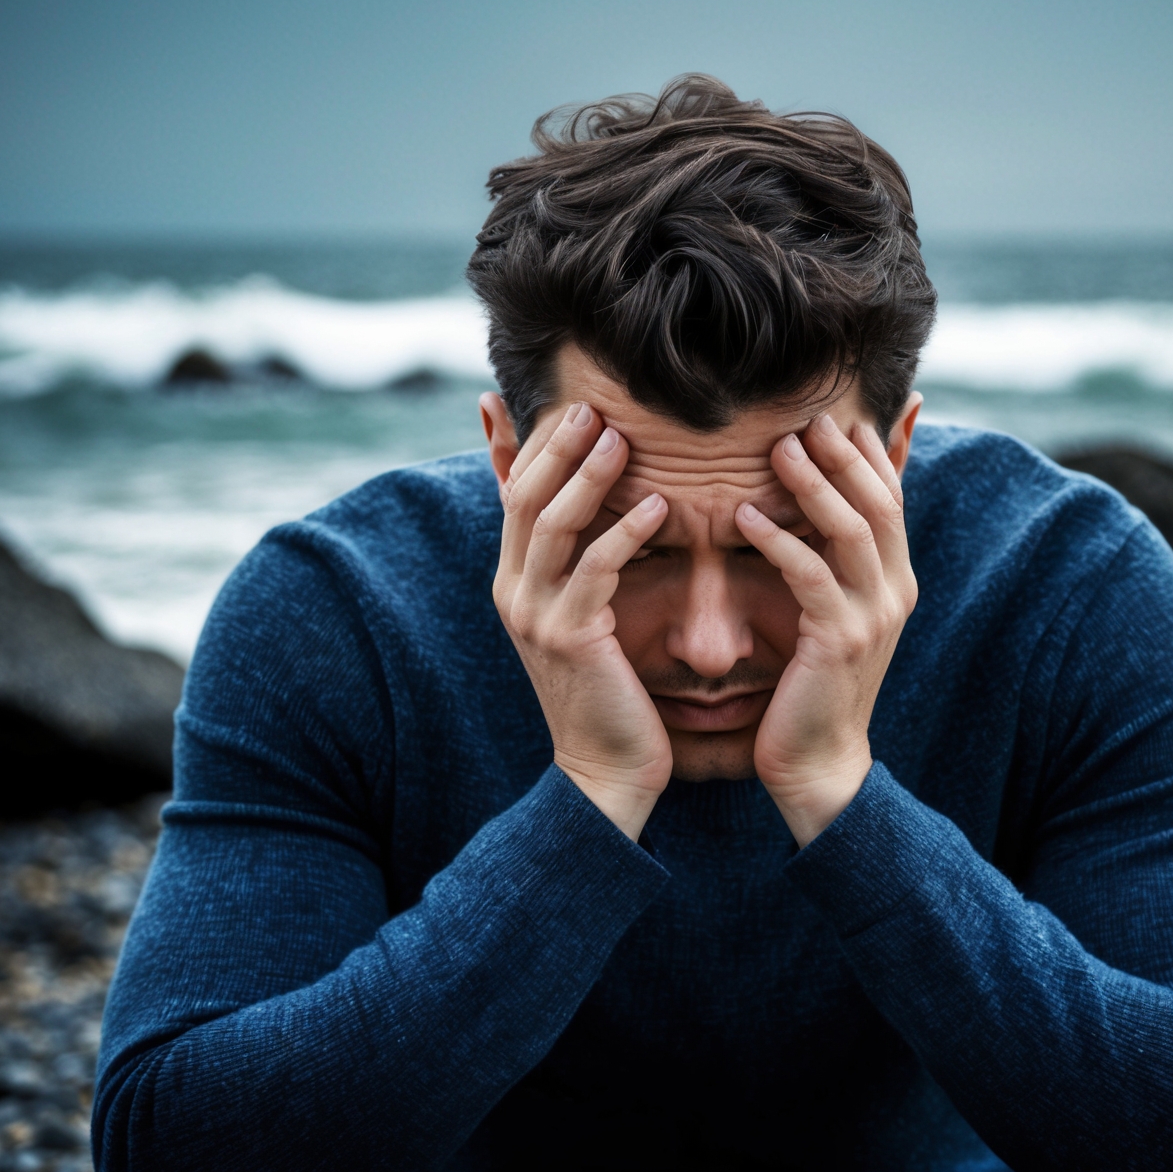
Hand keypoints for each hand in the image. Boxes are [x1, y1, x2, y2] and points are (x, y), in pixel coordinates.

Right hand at [492, 402, 671, 838]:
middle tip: (594, 405)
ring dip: (587, 477)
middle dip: (557, 446)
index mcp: (516, 578)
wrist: (604, 770)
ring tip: (620, 438)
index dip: (536, 443)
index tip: (569, 401)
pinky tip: (657, 508)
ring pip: (553, 525)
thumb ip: (579, 555)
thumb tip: (595, 523)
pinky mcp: (570, 639)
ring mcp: (537, 615)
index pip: (515, 490)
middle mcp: (515, 590)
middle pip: (526, 496)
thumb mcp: (579, 612)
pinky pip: (595, 572)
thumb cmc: (605, 685)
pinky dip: (624, 535)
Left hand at [735, 413, 917, 845]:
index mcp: (895, 577)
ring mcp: (873, 615)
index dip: (869, 448)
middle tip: (808, 414)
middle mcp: (895, 589)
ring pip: (852, 531)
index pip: (891, 494)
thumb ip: (832, 554)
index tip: (837, 407)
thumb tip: (816, 506)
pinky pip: (812, 578)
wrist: (819, 763)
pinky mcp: (839, 641)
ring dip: (815, 485)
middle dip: (845, 453)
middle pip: (878, 501)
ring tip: (780, 448)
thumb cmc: (815, 681)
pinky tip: (745, 517)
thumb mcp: (834, 609)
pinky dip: (781, 543)